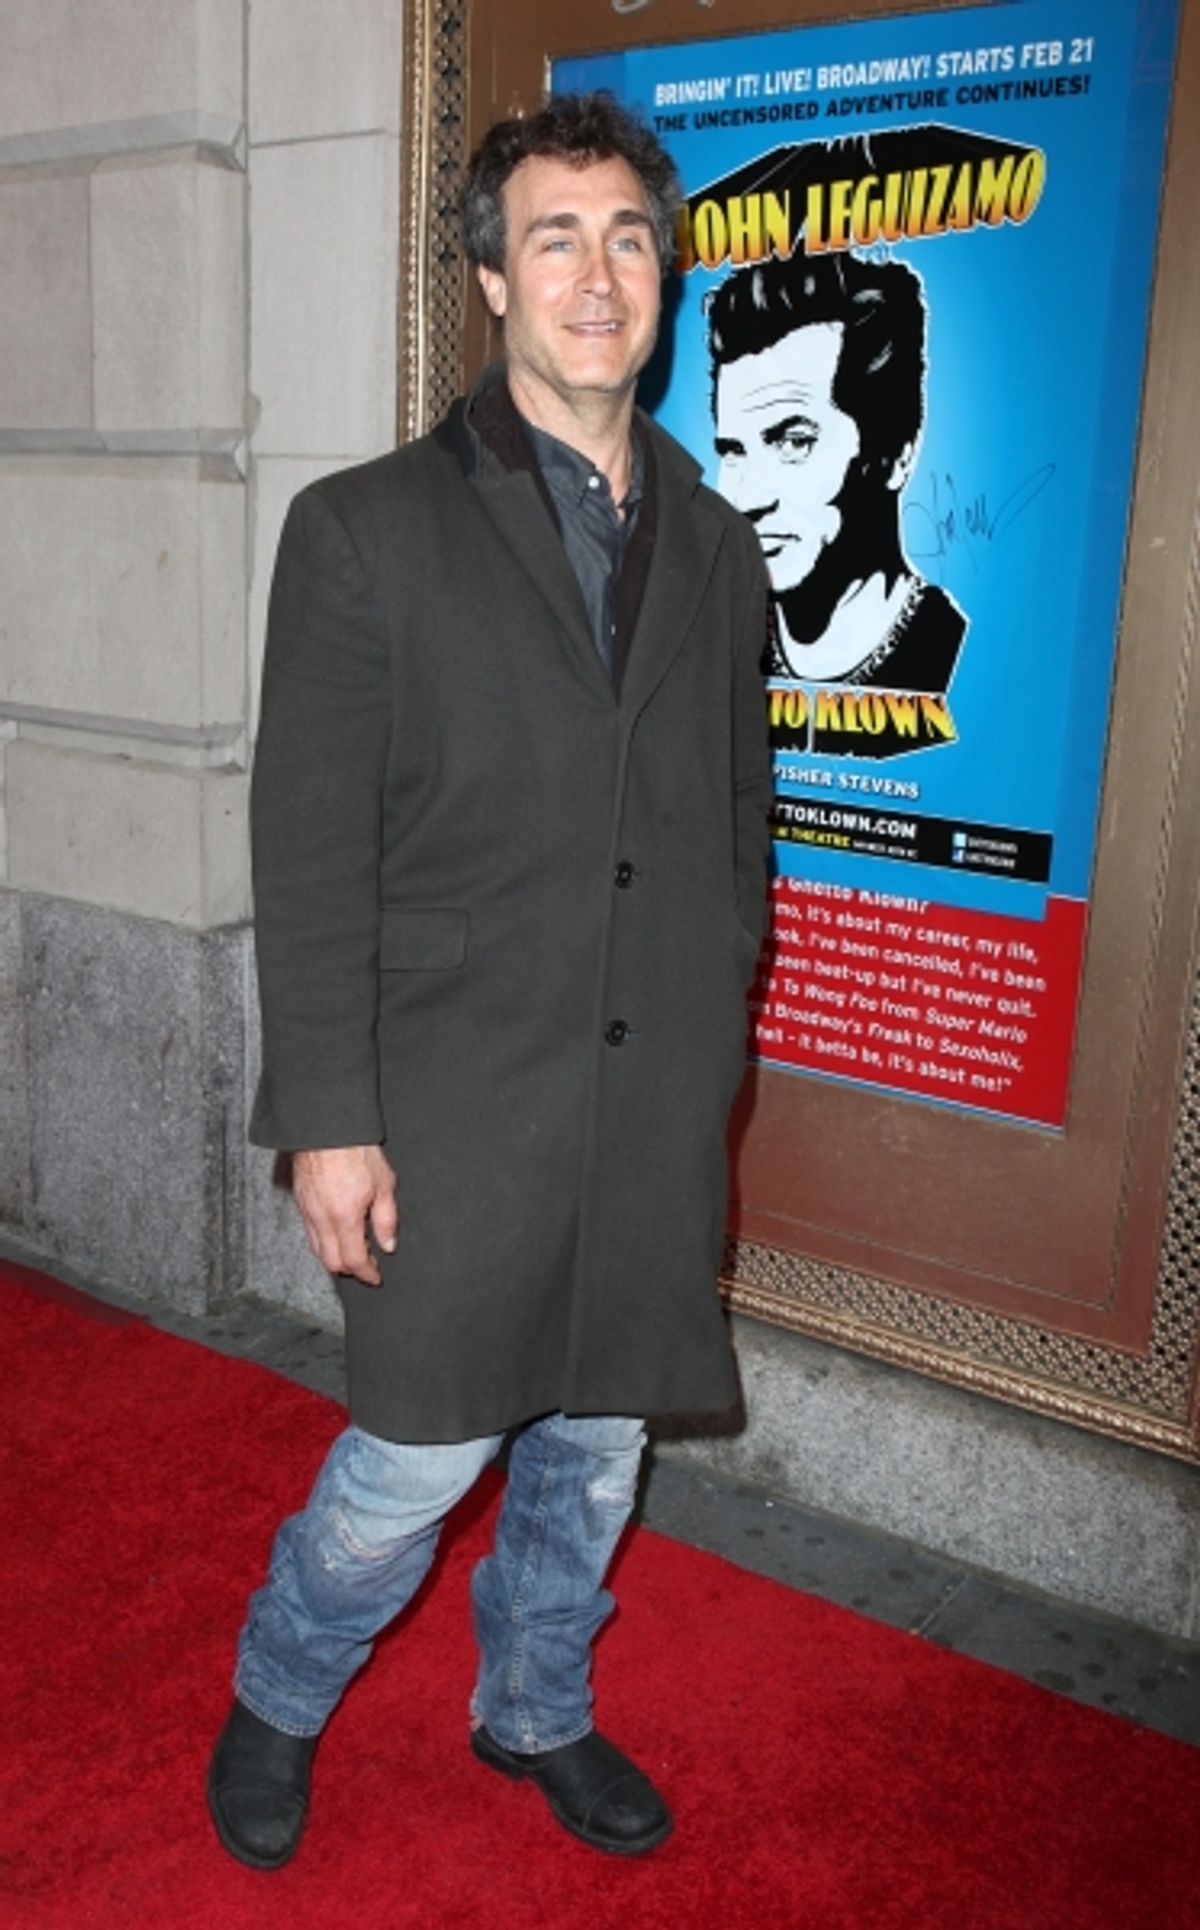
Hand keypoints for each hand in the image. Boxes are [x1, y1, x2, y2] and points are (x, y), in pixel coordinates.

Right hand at [291, 1145, 397, 1285]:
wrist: (326, 1127)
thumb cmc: (355, 1150)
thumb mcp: (384, 1183)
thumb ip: (386, 1219)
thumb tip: (388, 1245)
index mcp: (344, 1217)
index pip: (353, 1261)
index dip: (366, 1274)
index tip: (376, 1277)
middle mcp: (322, 1219)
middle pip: (331, 1262)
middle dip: (349, 1270)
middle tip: (367, 1265)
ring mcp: (307, 1211)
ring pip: (317, 1249)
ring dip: (335, 1257)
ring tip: (353, 1250)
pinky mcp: (300, 1201)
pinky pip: (310, 1232)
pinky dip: (323, 1241)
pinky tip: (337, 1232)